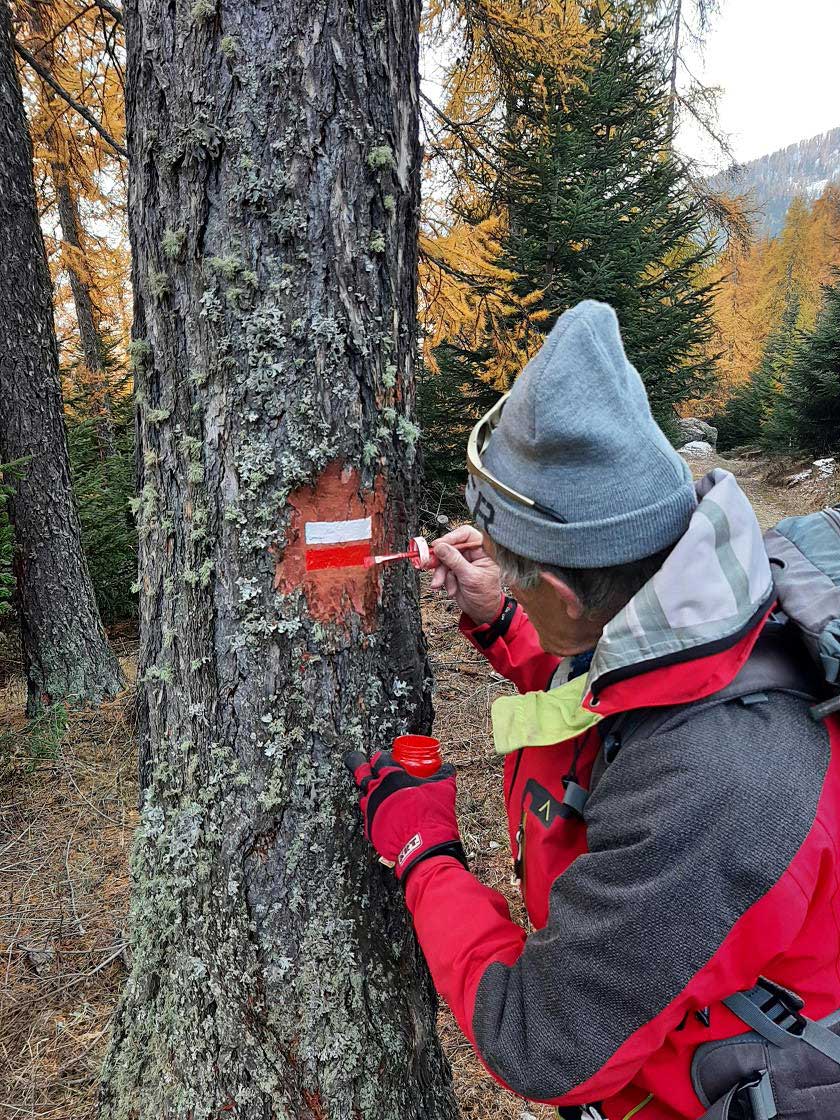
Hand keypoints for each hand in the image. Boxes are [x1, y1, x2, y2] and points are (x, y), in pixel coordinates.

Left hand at [345, 751, 466, 882]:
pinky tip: (383, 816)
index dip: (380, 758)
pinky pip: (368, 817)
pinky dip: (374, 815)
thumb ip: (444, 774)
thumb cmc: (432, 813)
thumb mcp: (443, 788)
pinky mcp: (370, 828)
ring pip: (363, 796)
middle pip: (362, 774)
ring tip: (376, 794)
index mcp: (392, 777)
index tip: (384, 759)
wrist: (425, 845)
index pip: (379, 760)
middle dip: (362, 767)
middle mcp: (377, 791)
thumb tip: (447, 767)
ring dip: (368, 793)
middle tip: (364, 765)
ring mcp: (371, 810)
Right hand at [428, 525, 502, 624]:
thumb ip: (455, 561)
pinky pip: (442, 570)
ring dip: (440, 573)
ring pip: (444, 559)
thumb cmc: (486, 595)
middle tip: (430, 563)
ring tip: (439, 583)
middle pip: (451, 546)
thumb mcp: (470, 577)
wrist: (482, 612)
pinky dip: (442, 579)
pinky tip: (450, 589)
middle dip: (440, 558)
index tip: (438, 545)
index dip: (452, 537)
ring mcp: (463, 562)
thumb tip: (441, 547)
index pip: (467, 535)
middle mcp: (473, 553)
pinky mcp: (454, 571)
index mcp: (484, 551)